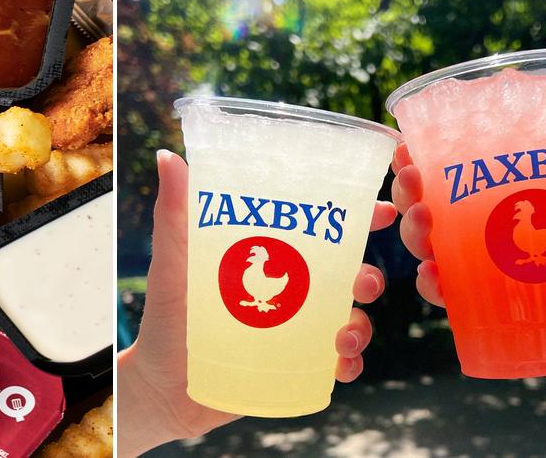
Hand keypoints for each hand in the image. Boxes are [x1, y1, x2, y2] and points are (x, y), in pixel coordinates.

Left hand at [116, 151, 397, 455]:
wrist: (161, 387)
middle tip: (362, 283)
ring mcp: (299, 329)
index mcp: (274, 255)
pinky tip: (339, 365)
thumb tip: (166, 157)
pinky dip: (348, 363)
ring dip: (361, 324)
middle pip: (349, 274)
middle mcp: (294, 290)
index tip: (384, 211)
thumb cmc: (167, 316)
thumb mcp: (173, 262)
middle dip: (368, 276)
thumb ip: (175, 214)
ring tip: (343, 336)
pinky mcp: (298, 365)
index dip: (361, 216)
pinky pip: (337, 363)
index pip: (324, 230)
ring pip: (351, 319)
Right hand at [390, 81, 545, 389]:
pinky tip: (434, 276)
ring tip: (424, 221)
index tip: (406, 144)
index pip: (441, 164)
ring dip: (413, 231)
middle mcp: (475, 221)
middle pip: (421, 201)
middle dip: (404, 189)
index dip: (415, 152)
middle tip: (413, 180)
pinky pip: (446, 292)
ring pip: (425, 242)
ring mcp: (476, 259)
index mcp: (494, 186)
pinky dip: (433, 284)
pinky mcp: (483, 297)